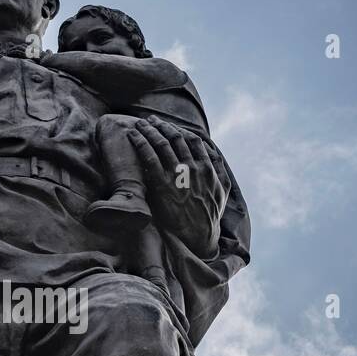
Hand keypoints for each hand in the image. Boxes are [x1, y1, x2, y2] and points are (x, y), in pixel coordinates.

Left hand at [128, 119, 227, 256]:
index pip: (192, 140)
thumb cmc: (211, 215)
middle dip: (161, 126)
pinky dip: (140, 143)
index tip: (169, 126)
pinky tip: (133, 136)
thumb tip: (214, 152)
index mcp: (206, 167)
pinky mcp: (162, 185)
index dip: (179, 130)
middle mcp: (192, 167)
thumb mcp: (223, 190)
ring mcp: (177, 175)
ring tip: (139, 124)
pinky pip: (149, 158)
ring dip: (149, 130)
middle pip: (175, 138)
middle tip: (150, 120)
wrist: (199, 235)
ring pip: (161, 144)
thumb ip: (219, 169)